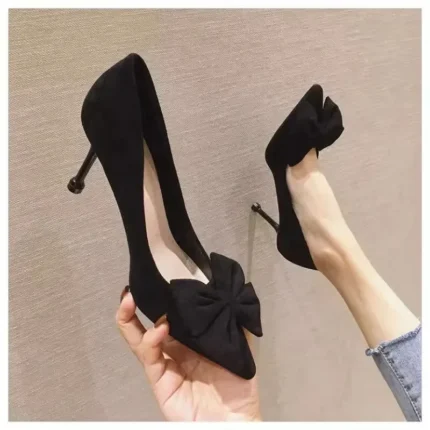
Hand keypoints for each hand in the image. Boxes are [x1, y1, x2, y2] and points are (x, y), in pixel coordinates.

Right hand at [116, 288, 261, 420]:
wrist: (235, 420)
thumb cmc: (239, 385)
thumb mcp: (240, 345)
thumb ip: (234, 320)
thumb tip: (229, 292)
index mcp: (190, 339)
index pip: (171, 314)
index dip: (162, 299)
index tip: (160, 280)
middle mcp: (174, 348)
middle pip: (148, 323)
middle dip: (136, 306)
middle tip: (132, 288)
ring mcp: (165, 364)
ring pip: (139, 338)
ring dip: (130, 318)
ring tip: (130, 300)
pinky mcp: (159, 380)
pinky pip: (149, 357)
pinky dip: (150, 340)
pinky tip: (160, 329)